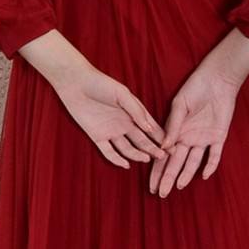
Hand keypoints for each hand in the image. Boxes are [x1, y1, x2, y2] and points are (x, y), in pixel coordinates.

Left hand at [51, 62, 169, 169]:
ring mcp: (111, 131)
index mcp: (133, 113)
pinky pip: (108, 152)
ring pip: (128, 148)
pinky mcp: (97, 136)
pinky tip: (126, 164)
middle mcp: (125, 124)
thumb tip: (149, 128)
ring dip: (138, 155)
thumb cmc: (101, 84)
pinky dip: (117, 159)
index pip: (151, 128)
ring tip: (147, 160)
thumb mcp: (122, 94)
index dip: (161, 137)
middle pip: (142, 141)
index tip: (172, 145)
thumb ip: (136, 111)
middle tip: (163, 157)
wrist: (76, 83)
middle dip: (153, 149)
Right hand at [149, 63, 242, 195]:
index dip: (156, 170)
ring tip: (177, 187)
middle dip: (167, 178)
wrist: (217, 79)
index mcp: (175, 131)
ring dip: (185, 175)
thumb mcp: (180, 105)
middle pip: (175, 163)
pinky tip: (204, 176)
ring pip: (193, 162)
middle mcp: (187, 138)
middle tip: (160, 193)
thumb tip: (163, 147)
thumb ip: (173, 126)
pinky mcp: (218, 137)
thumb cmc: (195, 88)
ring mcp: (203, 139)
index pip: (163, 155)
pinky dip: (210, 165)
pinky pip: (214, 155)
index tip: (150, 184)